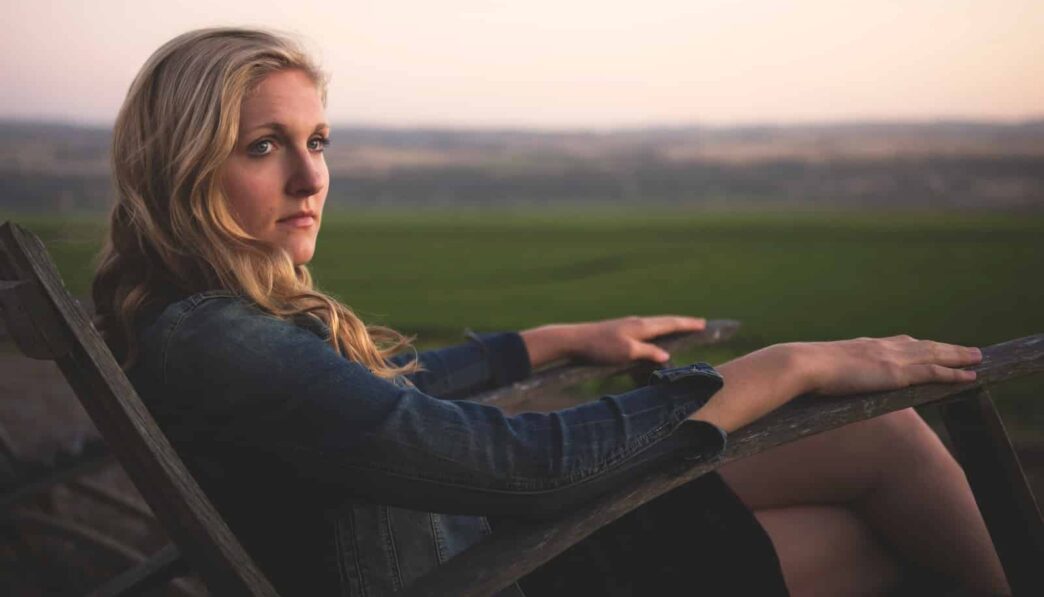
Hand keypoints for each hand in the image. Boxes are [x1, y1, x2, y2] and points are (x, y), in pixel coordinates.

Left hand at [520, 315, 705, 368]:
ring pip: (654, 325)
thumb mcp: (627, 353)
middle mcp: (636, 322)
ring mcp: (626, 325)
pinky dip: (655, 333)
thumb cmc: (600, 348)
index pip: (670, 323)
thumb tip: (666, 356)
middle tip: (699, 324)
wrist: (573, 340)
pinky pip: (644, 331)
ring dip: (668, 327)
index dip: (688, 324)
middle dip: (682, 323)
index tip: (704, 324)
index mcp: (642, 326)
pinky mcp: (618, 331)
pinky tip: (651, 337)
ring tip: (680, 329)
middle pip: (664, 321)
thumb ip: (648, 353)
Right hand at [795, 335, 980, 395]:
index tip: (928, 345)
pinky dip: (952, 373)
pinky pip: (932, 372)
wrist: (802, 365)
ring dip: (957, 356)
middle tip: (965, 349)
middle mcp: (880, 347)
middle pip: (921, 345)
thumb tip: (817, 385)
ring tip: (977, 358)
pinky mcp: (895, 372)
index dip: (916, 345)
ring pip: (934, 355)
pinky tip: (969, 376)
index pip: (896, 343)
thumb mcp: (817, 371)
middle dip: (945, 348)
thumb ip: (826, 375)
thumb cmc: (801, 371)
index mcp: (862, 346)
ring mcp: (889, 358)